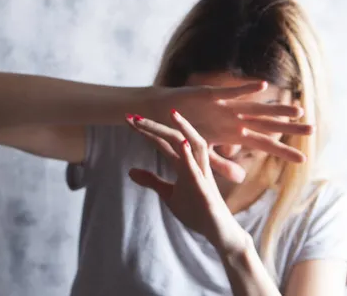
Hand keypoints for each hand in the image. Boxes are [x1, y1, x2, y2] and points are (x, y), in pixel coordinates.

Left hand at [126, 110, 248, 252]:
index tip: (128, 119)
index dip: (146, 130)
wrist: (219, 232)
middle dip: (155, 126)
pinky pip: (198, 170)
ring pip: (195, 145)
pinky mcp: (205, 190)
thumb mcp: (168, 194)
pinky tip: (182, 143)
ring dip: (183, 129)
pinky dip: (189, 156)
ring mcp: (202, 175)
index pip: (163, 142)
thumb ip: (152, 181)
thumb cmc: (196, 211)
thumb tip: (130, 171)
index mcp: (184, 164)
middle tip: (133, 116)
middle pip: (175, 138)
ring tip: (170, 114)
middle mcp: (194, 164)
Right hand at [152, 82, 311, 162]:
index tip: (303, 160)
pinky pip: (230, 92)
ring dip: (274, 109)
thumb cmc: (183, 133)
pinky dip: (245, 89)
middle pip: (265, 125)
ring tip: (296, 111)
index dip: (281, 151)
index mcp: (232, 134)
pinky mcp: (210, 94)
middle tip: (312, 131)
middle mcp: (233, 119)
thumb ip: (221, 163)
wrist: (161, 113)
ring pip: (254, 108)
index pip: (262, 144)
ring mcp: (224, 106)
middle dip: (287, 128)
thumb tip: (241, 178)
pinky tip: (263, 86)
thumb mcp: (204, 152)